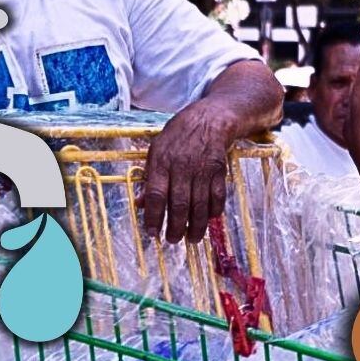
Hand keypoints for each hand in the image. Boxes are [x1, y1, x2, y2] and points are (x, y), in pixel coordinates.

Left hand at [143, 100, 239, 242]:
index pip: (155, 195)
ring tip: (191, 239)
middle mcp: (182, 167)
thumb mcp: (156, 150)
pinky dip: (213, 212)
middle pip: (178, 204)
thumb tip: (140, 204)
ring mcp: (202, 170)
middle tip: (173, 240)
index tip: (152, 233)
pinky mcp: (219, 173)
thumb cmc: (178, 136)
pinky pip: (217, 198)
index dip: (153, 217)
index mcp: (161, 161)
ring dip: (195, 226)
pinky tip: (208, 220)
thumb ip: (149, 177)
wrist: (210, 120)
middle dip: (175, 227)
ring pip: (199, 205)